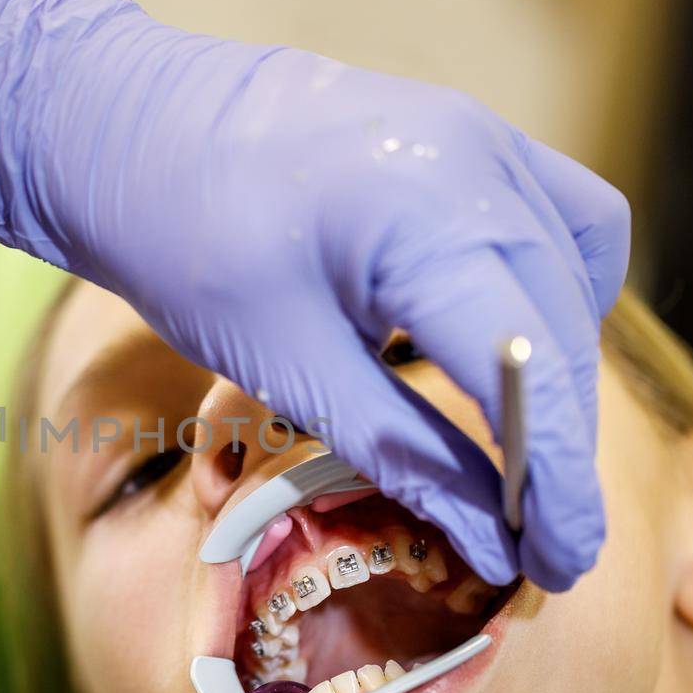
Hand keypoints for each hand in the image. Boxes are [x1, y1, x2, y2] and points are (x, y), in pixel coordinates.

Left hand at [0, 0, 629, 591]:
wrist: (121, 127)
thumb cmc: (179, 242)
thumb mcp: (285, 365)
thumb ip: (402, 450)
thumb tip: (495, 541)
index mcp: (430, 217)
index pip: (533, 369)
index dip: (560, 480)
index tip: (566, 565)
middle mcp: (480, 162)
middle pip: (562, 330)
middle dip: (558, 443)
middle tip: (535, 540)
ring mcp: (481, 135)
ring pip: (571, 275)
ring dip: (554, 373)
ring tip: (515, 458)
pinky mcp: (465, 135)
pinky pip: (553, 218)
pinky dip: (546, 293)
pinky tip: (508, 345)